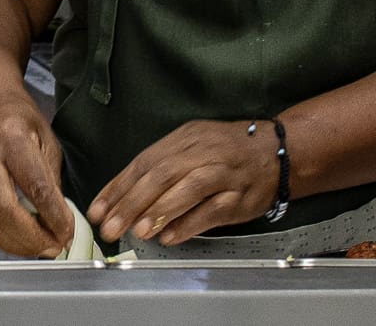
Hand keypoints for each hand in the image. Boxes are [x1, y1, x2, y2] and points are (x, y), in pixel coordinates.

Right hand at [0, 83, 76, 257]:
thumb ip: (51, 179)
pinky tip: (13, 240)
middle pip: (3, 209)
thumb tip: (58, 219)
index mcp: (11, 137)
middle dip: (31, 237)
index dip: (53, 216)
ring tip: (36, 248)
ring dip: (12, 244)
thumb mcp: (45, 137)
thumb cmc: (13, 114)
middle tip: (53, 246)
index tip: (68, 232)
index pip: (34, 186)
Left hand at [86, 119, 276, 246]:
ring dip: (161, 210)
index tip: (98, 210)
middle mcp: (202, 152)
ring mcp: (223, 173)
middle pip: (162, 174)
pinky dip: (190, 223)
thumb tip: (123, 199)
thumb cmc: (226, 152)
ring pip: (189, 188)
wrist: (277, 151)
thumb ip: (160, 169)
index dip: (119, 187)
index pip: (144, 162)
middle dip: (132, 202)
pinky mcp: (240, 197)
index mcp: (184, 138)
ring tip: (139, 231)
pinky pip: (213, 210)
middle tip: (111, 226)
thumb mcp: (192, 146)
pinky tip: (171, 237)